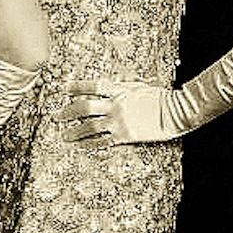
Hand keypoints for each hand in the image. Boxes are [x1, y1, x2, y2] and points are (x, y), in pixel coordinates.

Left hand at [58, 79, 179, 147]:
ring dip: (75, 131)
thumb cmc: (161, 96)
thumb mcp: (139, 86)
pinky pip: (103, 140)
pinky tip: (81, 146)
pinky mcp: (125, 135)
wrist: (176, 111)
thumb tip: (112, 88)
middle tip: (57, 116)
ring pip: (89, 126)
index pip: (92, 86)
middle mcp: (115, 105)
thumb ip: (123, 88)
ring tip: (64, 135)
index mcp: (118, 90)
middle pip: (84, 107)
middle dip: (68, 112)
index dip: (77, 87)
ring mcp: (118, 121)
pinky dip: (90, 143)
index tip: (64, 88)